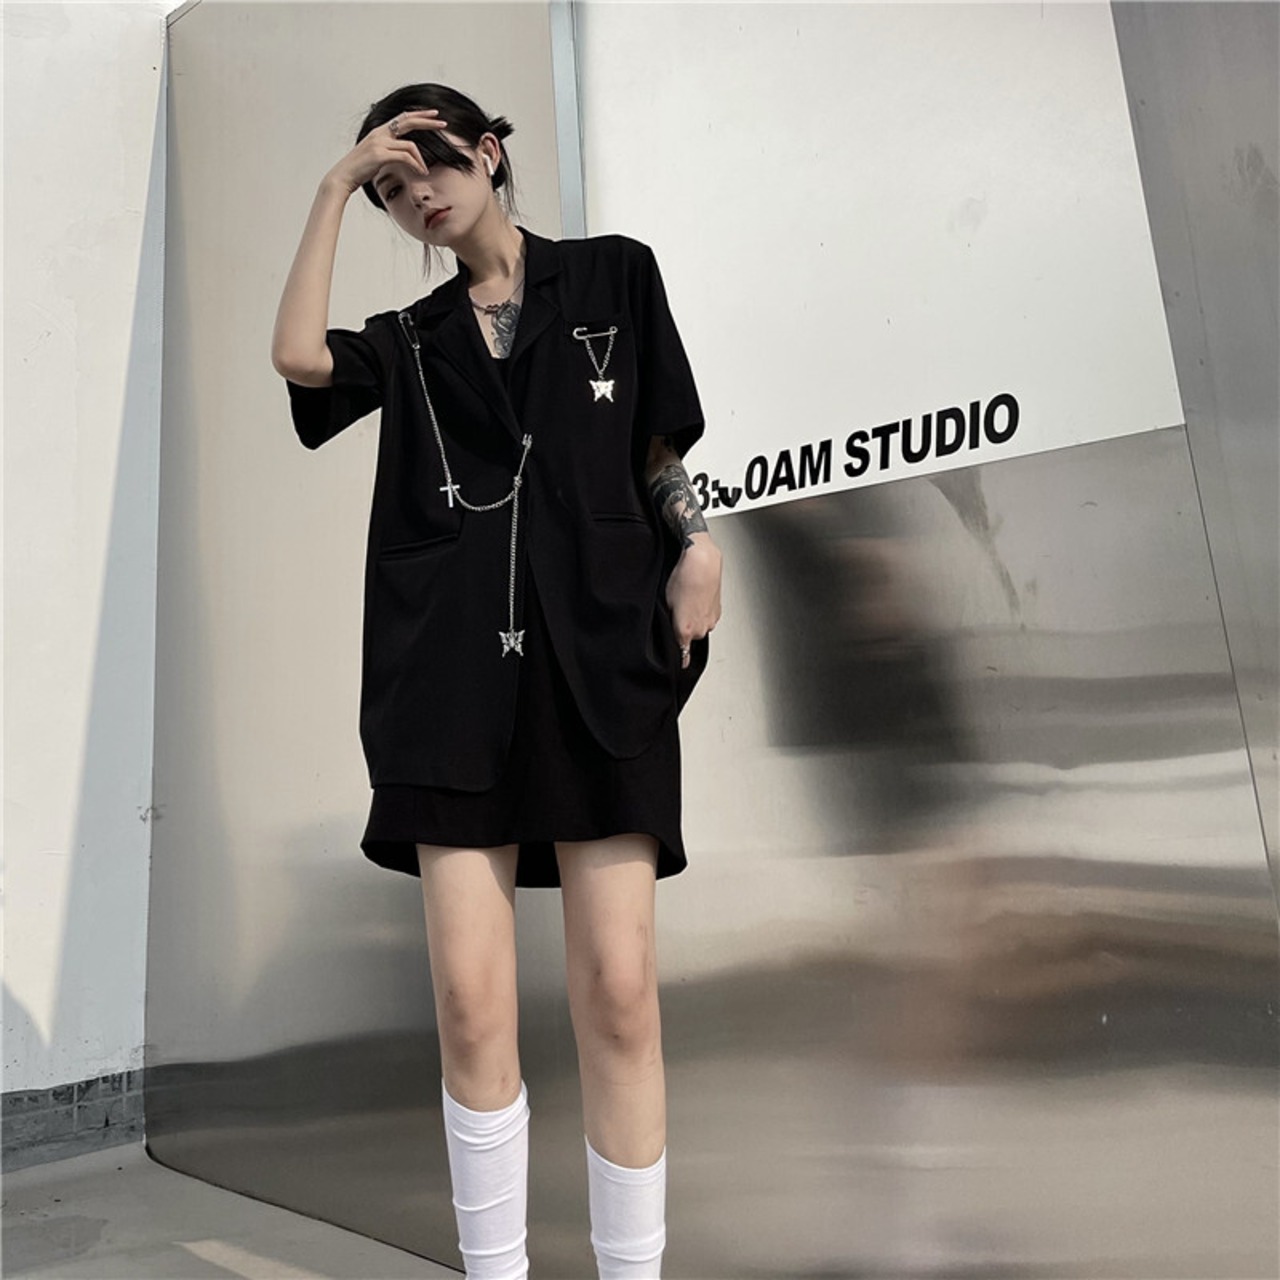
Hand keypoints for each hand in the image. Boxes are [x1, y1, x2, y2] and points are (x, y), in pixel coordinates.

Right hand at [323, 110, 446, 194]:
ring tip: (424, 171)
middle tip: (443, 123)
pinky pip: (405, 157)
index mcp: (379, 132)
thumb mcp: (376, 157)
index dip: (419, 114)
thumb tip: (402, 155)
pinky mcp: (380, 154)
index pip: (403, 118)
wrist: (343, 177)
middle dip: (428, 121)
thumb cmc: (359, 170)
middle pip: (408, 121)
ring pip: (410, 146)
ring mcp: (379, 142)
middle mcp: (380, 133)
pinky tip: (419, 172)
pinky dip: (415, 165)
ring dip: (420, 160)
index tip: (433, 114)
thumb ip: (388, 151)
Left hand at [665, 533, 721, 667]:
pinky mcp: (717, 612)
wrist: (703, 563)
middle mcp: (700, 629)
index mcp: (685, 630)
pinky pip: (707, 619)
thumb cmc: (684, 578)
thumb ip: (670, 620)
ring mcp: (711, 621)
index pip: (682, 653)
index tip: (678, 664)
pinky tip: (696, 598)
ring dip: (694, 620)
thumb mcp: (667, 601)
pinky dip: (702, 612)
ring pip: (699, 628)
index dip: (679, 659)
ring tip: (688, 601)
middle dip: (683, 630)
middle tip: (677, 612)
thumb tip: (671, 627)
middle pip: (689, 639)